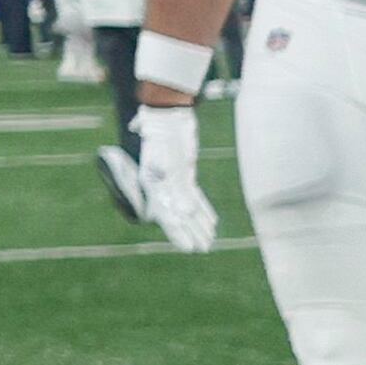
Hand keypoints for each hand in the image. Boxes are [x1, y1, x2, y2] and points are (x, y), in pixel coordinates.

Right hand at [133, 104, 220, 252]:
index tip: (189, 249)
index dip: (178, 234)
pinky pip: (194, 196)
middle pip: (179, 216)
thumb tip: (185, 210)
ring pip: (189, 208)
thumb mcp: (166, 160)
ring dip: (199, 224)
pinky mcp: (185, 173)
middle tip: (204, 249)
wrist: (166, 116)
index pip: (167, 216)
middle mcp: (163, 187)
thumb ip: (172, 183)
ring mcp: (174, 181)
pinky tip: (212, 221)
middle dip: (191, 233)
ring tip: (210, 240)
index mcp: (154, 187)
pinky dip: (203, 209)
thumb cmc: (161, 135)